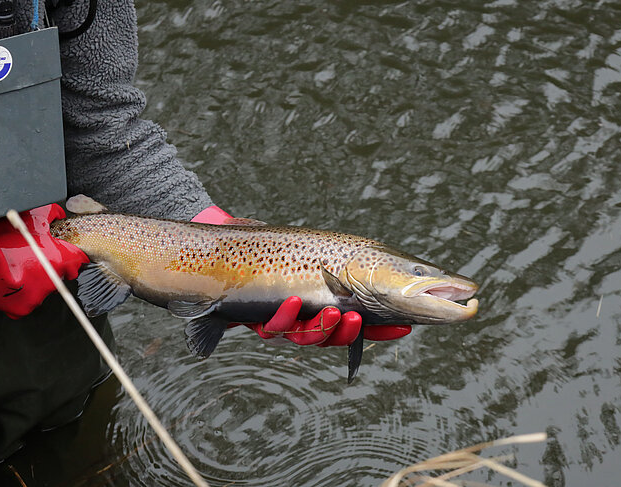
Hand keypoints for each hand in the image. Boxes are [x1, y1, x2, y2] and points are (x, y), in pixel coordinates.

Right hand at [0, 205, 87, 341]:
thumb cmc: (2, 237)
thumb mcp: (31, 217)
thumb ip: (52, 214)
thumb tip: (59, 214)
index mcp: (60, 260)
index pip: (78, 261)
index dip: (70, 254)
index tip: (64, 252)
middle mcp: (53, 281)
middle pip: (59, 274)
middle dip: (49, 266)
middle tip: (30, 257)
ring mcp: (37, 298)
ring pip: (42, 289)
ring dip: (33, 281)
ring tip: (15, 268)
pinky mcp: (21, 309)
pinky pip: (25, 302)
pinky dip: (18, 294)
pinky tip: (8, 281)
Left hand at [191, 207, 411, 346]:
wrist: (217, 247)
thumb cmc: (267, 248)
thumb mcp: (310, 250)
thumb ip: (338, 262)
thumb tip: (396, 260)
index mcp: (322, 305)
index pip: (358, 324)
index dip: (380, 330)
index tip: (403, 328)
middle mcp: (303, 320)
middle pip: (332, 338)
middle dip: (348, 333)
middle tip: (357, 319)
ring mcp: (278, 322)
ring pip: (304, 338)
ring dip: (321, 329)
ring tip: (334, 312)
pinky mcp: (253, 320)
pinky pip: (271, 327)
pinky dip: (284, 316)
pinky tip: (293, 300)